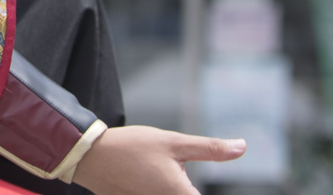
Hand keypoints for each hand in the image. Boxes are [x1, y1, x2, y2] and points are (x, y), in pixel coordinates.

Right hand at [72, 125, 245, 194]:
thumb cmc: (132, 147)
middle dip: (189, 186)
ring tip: (157, 169)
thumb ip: (210, 148)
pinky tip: (147, 176)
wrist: (90, 157)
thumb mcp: (173, 142)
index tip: (191, 173)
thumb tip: (242, 147)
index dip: (203, 189)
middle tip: (174, 166)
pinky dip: (160, 190)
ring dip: (175, 187)